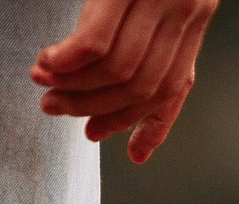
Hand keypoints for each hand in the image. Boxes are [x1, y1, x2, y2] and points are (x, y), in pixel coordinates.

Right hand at [31, 0, 217, 164]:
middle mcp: (186, 9)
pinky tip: (48, 62)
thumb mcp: (149, 5)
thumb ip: (149, 51)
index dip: (134, 119)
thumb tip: (139, 154)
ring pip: (118, 70)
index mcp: (195, 16)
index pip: (172, 88)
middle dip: (92, 106)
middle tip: (52, 107)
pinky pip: (95, 44)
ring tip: (44, 85)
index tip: (94, 134)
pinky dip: (67, 62)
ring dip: (74, 86)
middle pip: (141, 85)